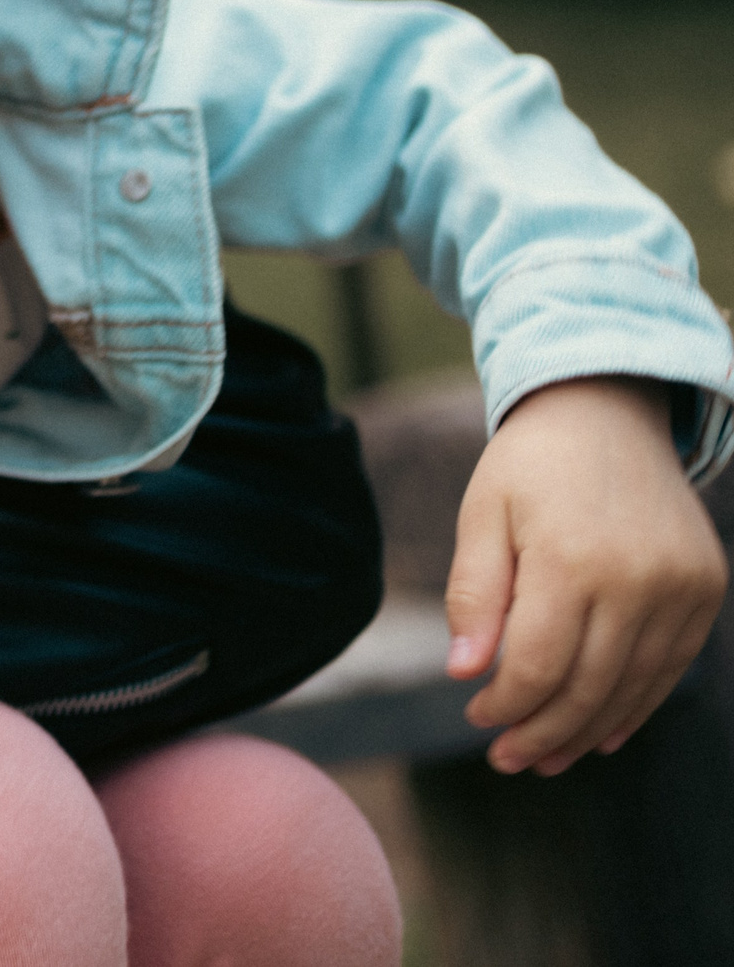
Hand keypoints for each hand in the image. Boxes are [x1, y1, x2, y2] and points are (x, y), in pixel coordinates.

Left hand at [444, 376, 726, 774]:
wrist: (608, 412)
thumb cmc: (530, 466)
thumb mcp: (482, 516)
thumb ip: (474, 595)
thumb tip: (464, 672)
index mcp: (570, 557)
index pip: (536, 664)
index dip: (505, 704)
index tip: (475, 718)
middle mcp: (637, 577)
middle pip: (588, 685)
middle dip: (543, 732)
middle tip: (508, 760)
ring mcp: (681, 586)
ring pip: (633, 686)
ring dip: (589, 730)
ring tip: (548, 757)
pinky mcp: (706, 588)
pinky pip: (670, 665)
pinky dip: (636, 703)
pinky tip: (603, 730)